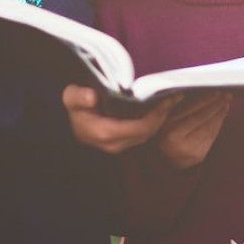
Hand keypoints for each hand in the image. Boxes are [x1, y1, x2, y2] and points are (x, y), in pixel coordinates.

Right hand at [63, 85, 181, 153]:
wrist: (69, 118)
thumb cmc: (74, 104)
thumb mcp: (71, 97)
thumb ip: (78, 97)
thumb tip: (91, 97)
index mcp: (104, 133)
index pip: (140, 127)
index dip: (156, 114)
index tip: (167, 98)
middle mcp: (113, 144)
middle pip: (147, 132)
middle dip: (162, 115)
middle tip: (174, 96)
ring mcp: (118, 146)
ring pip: (147, 135)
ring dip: (159, 119)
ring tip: (170, 100)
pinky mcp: (122, 144)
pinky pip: (142, 135)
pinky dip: (153, 122)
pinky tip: (159, 109)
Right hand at [157, 92, 230, 169]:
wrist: (164, 159)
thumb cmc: (164, 134)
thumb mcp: (164, 120)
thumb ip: (175, 106)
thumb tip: (191, 94)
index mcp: (170, 131)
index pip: (193, 112)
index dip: (206, 101)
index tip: (217, 92)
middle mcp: (180, 142)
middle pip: (203, 120)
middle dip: (217, 106)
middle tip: (227, 96)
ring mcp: (190, 150)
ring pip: (210, 129)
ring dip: (220, 115)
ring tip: (226, 104)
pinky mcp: (199, 156)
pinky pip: (211, 137)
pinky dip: (217, 125)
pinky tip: (221, 117)